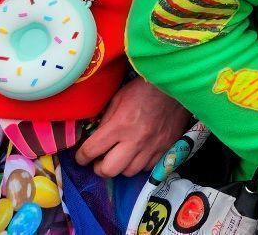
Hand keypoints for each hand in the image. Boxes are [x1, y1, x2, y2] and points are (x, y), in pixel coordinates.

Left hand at [75, 78, 190, 177]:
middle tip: (99, 161)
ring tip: (119, 157)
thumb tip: (94, 139)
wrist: (175, 86)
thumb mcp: (118, 99)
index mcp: (120, 125)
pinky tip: (138, 154)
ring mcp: (153, 146)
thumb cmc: (143, 89)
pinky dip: (139, 164)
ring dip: (120, 167)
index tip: (81, 157)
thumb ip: (105, 121)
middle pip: (110, 170)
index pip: (92, 150)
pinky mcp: (166, 148)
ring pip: (129, 172)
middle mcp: (135, 140)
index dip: (81, 157)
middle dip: (99, 168)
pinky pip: (148, 167)